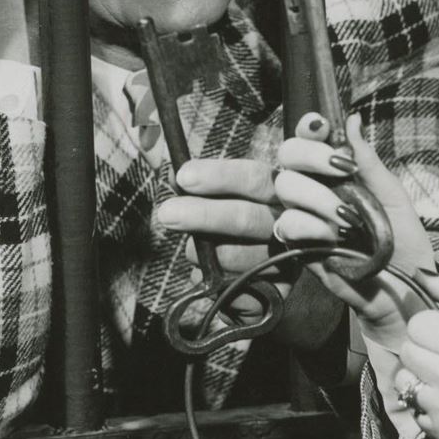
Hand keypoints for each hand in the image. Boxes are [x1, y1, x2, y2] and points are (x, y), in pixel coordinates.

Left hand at [155, 157, 278, 279]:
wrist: (256, 269)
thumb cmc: (227, 217)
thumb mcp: (209, 184)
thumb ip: (181, 166)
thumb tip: (149, 147)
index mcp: (277, 188)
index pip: (254, 178)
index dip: (219, 177)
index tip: (183, 177)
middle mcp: (290, 221)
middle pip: (248, 218)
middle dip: (204, 216)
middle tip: (167, 214)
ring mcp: (287, 258)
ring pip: (242, 257)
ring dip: (207, 256)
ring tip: (190, 251)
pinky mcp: (280, 290)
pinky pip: (240, 290)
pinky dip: (216, 283)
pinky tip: (207, 275)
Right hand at [274, 114, 433, 351]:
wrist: (405, 290)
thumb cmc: (405, 244)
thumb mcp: (393, 196)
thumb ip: (368, 161)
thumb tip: (352, 118)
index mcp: (339, 175)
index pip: (311, 140)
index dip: (310, 129)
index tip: (322, 126)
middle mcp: (317, 191)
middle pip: (288, 156)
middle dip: (311, 155)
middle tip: (342, 170)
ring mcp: (306, 218)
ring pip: (285, 188)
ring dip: (317, 197)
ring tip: (345, 218)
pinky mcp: (299, 247)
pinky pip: (286, 224)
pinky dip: (309, 226)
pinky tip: (331, 238)